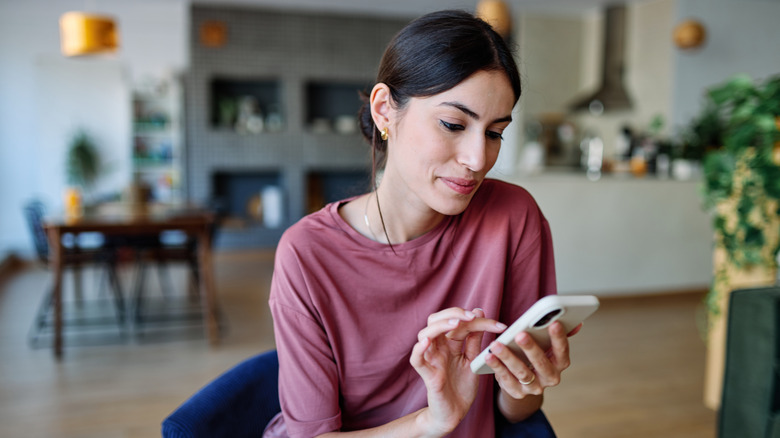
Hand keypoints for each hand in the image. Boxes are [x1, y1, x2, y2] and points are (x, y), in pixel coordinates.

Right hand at [409, 307, 506, 435]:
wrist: (456, 413)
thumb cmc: (462, 386)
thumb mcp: (473, 359)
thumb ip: (474, 339)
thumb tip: (479, 312)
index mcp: (450, 343)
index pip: (459, 322)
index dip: (477, 320)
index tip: (498, 325)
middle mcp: (438, 347)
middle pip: (436, 320)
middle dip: (454, 313)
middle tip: (472, 317)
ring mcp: (431, 360)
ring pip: (425, 334)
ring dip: (440, 325)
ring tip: (457, 323)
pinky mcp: (428, 375)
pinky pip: (416, 360)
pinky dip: (419, 349)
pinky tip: (427, 342)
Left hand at [485, 321, 579, 399]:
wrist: (524, 383)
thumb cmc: (536, 355)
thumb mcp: (548, 345)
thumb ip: (560, 333)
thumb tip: (577, 322)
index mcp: (560, 363)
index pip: (562, 351)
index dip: (559, 338)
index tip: (554, 323)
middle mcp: (550, 377)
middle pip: (541, 363)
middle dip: (531, 348)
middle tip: (520, 334)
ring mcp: (534, 388)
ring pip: (521, 372)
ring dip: (508, 357)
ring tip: (496, 344)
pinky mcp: (517, 393)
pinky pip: (506, 380)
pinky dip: (497, 367)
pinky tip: (489, 356)